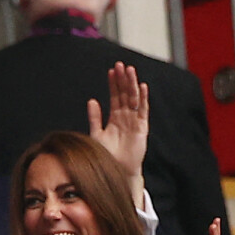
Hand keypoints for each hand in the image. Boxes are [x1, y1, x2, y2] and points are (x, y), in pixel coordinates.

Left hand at [88, 62, 148, 207]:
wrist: (117, 170)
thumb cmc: (106, 155)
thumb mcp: (96, 134)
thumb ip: (94, 118)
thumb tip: (91, 100)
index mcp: (115, 117)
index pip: (115, 96)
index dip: (113, 84)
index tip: (111, 71)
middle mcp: (126, 117)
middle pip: (125, 94)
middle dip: (122, 79)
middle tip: (120, 65)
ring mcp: (134, 121)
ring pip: (134, 99)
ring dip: (132, 84)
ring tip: (130, 70)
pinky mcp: (142, 127)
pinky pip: (143, 110)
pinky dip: (142, 98)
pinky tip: (142, 87)